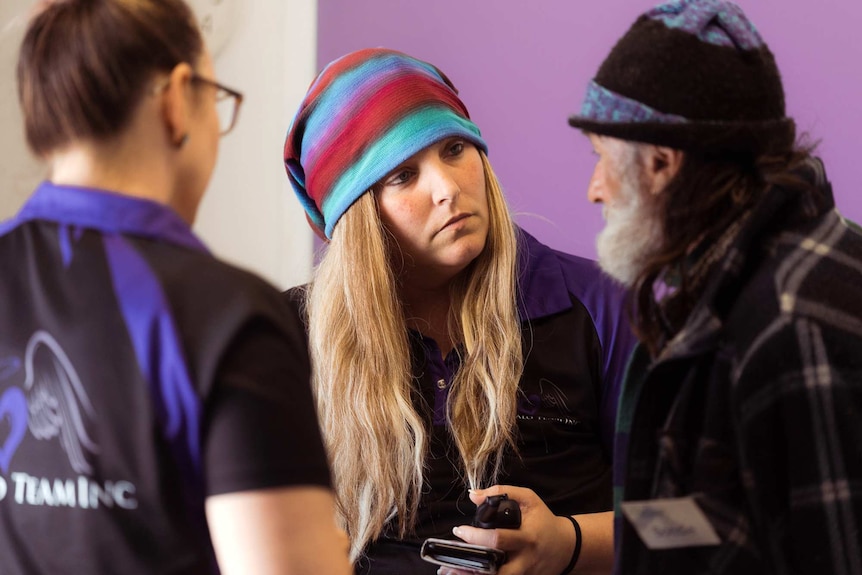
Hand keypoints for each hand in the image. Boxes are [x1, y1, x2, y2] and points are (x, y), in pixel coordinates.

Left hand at [439, 485, 576, 574]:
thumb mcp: (529, 499)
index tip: (459, 530)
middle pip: (495, 571)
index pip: (498, 539)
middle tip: (449, 562)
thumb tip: (472, 495)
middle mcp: (525, 561)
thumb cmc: (544, 520)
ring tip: (449, 572)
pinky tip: (466, 574)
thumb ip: (502, 493)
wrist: (567, 547)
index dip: (476, 536)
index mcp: (527, 538)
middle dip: (470, 568)